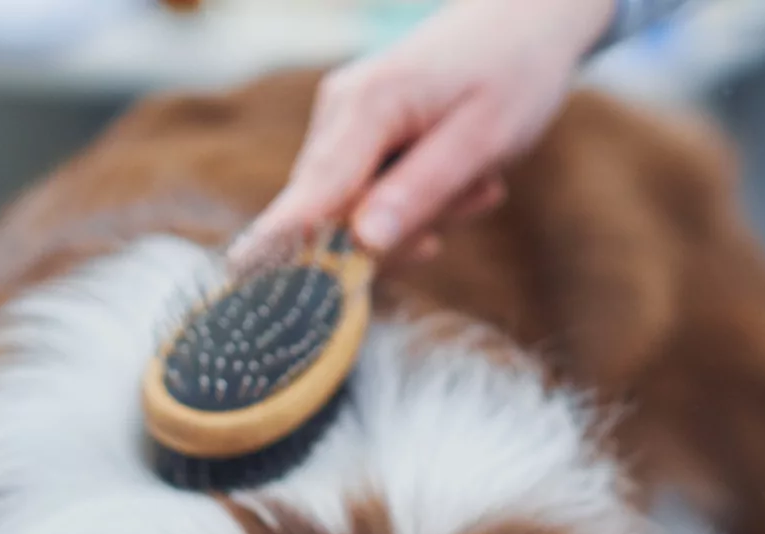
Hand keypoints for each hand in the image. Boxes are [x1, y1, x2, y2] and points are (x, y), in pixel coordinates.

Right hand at [231, 0, 614, 264]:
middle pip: (335, 218)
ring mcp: (342, 126)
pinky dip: (419, 202)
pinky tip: (462, 177)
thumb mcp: (483, 140)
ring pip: (358, 215)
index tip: (242, 278)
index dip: (279, 242)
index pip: (312, 193)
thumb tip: (363, 244)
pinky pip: (373, 200)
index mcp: (366, 107)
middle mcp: (338, 113)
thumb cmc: (511, 73)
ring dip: (422, 215)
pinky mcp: (355, 140)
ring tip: (478, 179)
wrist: (522, 22)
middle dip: (403, 232)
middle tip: (477, 194)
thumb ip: (421, 192)